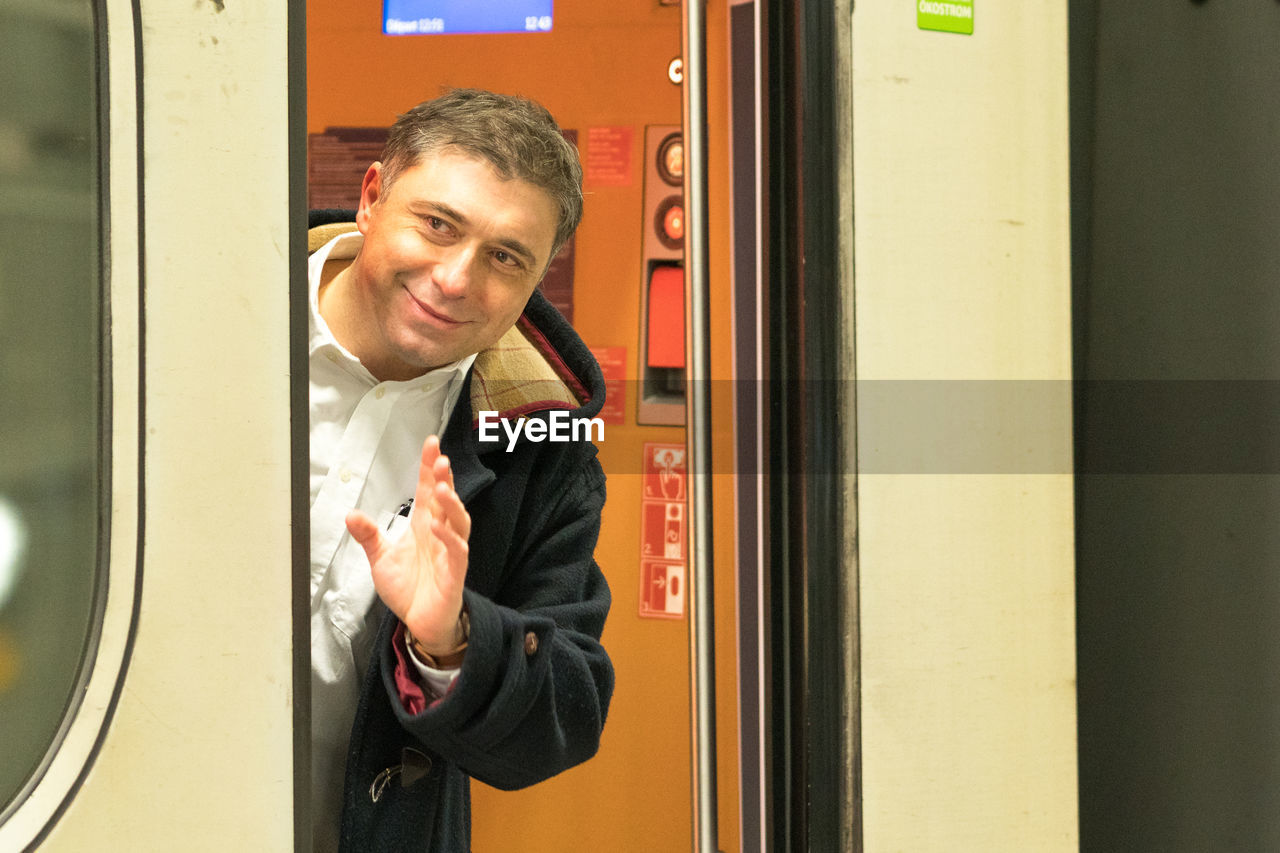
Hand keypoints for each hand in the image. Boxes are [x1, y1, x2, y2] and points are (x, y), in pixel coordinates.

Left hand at [345, 435, 470, 653]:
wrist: (419, 622)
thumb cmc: (408, 588)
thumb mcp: (381, 558)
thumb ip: (369, 535)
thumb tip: (350, 514)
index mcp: (424, 526)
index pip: (429, 491)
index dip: (429, 467)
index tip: (431, 444)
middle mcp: (440, 534)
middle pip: (446, 500)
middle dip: (445, 479)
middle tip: (440, 459)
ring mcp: (450, 552)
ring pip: (458, 521)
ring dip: (452, 504)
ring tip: (442, 488)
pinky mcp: (454, 572)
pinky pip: (457, 551)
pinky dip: (449, 538)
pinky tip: (437, 527)